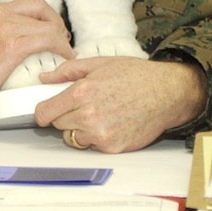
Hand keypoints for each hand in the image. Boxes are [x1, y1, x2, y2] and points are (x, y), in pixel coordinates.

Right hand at [0, 0, 73, 115]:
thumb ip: (6, 31)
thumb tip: (31, 35)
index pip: (34, 4)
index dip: (51, 17)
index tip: (56, 32)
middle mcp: (0, 14)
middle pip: (43, 11)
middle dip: (59, 26)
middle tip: (63, 43)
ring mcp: (6, 28)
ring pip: (48, 26)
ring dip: (62, 40)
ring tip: (64, 54)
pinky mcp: (12, 45)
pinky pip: (47, 40)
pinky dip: (60, 48)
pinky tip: (63, 57)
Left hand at [32, 56, 205, 152]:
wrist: (167, 93)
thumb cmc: (136, 75)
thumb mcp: (99, 63)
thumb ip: (67, 71)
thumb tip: (44, 78)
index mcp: (82, 92)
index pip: (45, 112)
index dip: (44, 111)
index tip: (47, 111)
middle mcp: (89, 115)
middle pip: (57, 124)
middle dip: (64, 116)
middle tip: (81, 106)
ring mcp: (101, 134)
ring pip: (72, 138)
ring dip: (79, 129)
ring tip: (97, 114)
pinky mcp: (112, 147)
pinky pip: (91, 146)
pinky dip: (95, 138)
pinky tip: (110, 123)